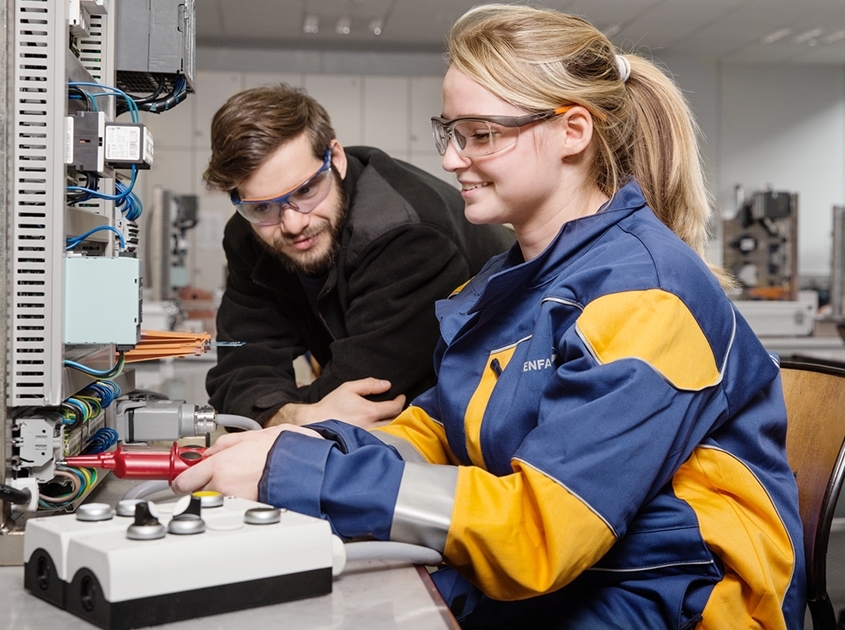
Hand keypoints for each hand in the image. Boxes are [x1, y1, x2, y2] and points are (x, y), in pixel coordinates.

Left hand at [171, 424, 321, 497]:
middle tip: (220, 478)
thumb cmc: (285, 449)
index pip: (184, 480)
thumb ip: (227, 442)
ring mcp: (234, 502)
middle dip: (205, 486)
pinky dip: (240, 502)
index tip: (181, 479)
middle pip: (198, 492)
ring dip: (224, 495)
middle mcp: (222, 486)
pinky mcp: (248, 512)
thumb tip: (212, 450)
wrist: (306, 467)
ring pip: (217, 501)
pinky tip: (254, 492)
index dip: (182, 480)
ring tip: (243, 484)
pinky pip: (236, 508)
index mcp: (220, 465)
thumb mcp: (254, 434)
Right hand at [265, 378, 405, 428]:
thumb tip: (387, 385)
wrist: (316, 423)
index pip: (395, 408)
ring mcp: (369, 437)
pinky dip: (386, 431)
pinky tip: (383, 425)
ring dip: (394, 422)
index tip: (401, 396)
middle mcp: (372, 426)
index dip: (401, 401)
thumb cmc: (331, 405)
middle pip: (396, 420)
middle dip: (400, 411)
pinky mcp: (364, 443)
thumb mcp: (349, 388)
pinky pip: (381, 437)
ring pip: (390, 430)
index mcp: (370, 412)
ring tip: (392, 415)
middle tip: (398, 405)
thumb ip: (369, 384)